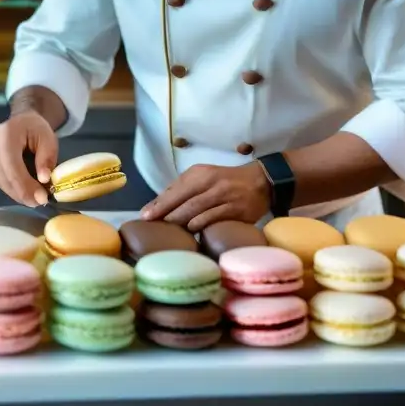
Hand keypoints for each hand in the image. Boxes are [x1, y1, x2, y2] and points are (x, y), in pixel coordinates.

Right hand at [0, 111, 58, 206]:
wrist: (21, 121)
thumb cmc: (35, 129)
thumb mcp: (48, 138)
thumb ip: (46, 158)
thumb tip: (44, 180)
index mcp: (6, 135)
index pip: (12, 165)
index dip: (25, 185)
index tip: (41, 198)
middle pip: (5, 177)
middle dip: (24, 193)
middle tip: (40, 202)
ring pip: (1, 182)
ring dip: (19, 194)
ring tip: (35, 197)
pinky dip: (13, 189)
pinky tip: (25, 190)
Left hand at [141, 163, 270, 231]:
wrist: (260, 183)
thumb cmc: (225, 182)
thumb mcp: (203, 178)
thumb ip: (182, 189)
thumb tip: (156, 205)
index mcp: (199, 173)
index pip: (174, 189)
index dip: (158, 204)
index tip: (144, 216)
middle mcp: (210, 182)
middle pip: (182, 200)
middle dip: (165, 214)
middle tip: (152, 226)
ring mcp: (224, 196)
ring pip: (195, 210)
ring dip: (179, 221)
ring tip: (167, 232)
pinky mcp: (236, 210)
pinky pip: (213, 217)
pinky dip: (200, 224)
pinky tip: (191, 230)